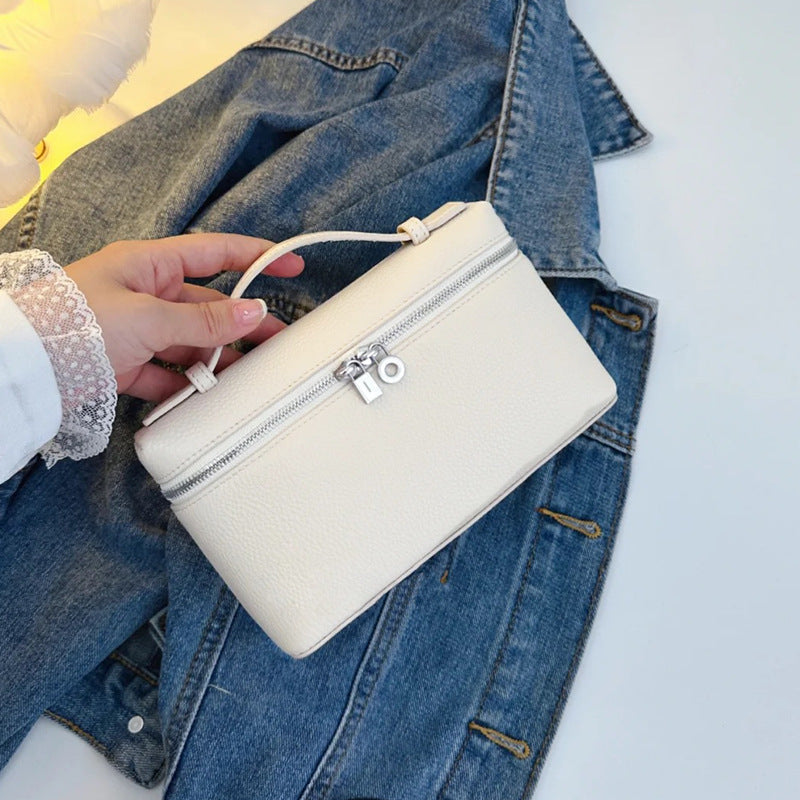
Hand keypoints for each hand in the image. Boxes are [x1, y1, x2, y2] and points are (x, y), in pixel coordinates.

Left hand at [64, 233, 303, 401]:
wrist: (25, 366)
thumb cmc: (75, 322)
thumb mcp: (149, 317)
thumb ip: (205, 321)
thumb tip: (255, 312)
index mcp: (149, 265)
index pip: (214, 254)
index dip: (256, 257)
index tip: (291, 264)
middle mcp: (146, 295)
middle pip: (209, 307)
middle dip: (244, 324)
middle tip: (278, 340)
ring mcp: (137, 331)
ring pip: (191, 344)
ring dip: (216, 361)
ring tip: (247, 377)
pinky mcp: (125, 364)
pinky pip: (167, 373)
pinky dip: (185, 387)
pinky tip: (205, 398)